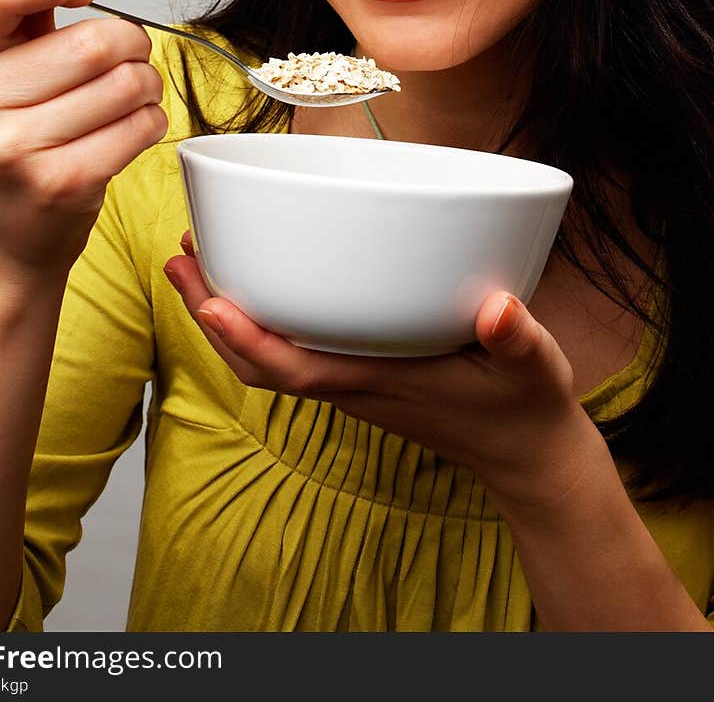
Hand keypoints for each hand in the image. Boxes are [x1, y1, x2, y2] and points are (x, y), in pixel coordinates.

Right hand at [0, 0, 168, 282]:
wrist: (2, 234)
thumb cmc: (9, 134)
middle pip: (92, 41)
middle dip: (130, 41)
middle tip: (126, 54)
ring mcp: (14, 149)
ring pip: (125, 83)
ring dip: (147, 82)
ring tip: (131, 91)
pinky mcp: (61, 183)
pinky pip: (140, 126)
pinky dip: (151, 119)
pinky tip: (132, 125)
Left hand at [164, 235, 600, 514]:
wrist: (528, 457)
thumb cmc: (524, 409)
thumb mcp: (533, 368)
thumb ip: (518, 338)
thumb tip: (499, 309)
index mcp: (382, 383)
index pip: (296, 369)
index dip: (247, 339)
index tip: (210, 303)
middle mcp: (355, 384)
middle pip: (260, 362)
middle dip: (212, 314)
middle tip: (180, 256)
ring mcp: (354, 381)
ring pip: (269, 358)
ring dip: (226, 315)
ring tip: (198, 261)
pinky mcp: (362, 373)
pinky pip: (293, 351)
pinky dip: (261, 321)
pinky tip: (262, 283)